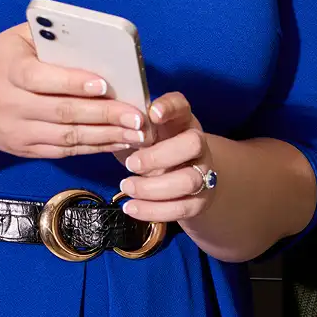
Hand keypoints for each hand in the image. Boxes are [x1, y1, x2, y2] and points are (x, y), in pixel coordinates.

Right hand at [0, 24, 147, 159]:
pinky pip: (63, 151)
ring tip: (136, 133)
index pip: (42, 78)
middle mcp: (10, 103)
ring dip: (105, 137)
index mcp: (9, 70)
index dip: (74, 82)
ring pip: (66, 136)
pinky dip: (92, 148)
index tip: (104, 85)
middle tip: (136, 116)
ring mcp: (16, 131)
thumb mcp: (17, 38)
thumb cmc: (1, 58)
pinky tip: (116, 142)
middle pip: (62, 111)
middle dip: (104, 115)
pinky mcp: (23, 149)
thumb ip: (51, 38)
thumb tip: (95, 40)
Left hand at [117, 92, 215, 222]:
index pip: (181, 106)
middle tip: (131, 164)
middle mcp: (198, 143)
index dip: (169, 107)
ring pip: (189, 180)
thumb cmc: (152, 148)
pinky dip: (152, 210)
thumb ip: (131, 126)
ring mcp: (203, 171)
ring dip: (153, 188)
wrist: (178, 177)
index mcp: (181, 120)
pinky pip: (181, 208)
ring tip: (126, 186)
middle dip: (159, 156)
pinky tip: (131, 207)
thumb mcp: (141, 133)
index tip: (152, 113)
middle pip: (193, 144)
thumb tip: (113, 121)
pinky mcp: (200, 200)